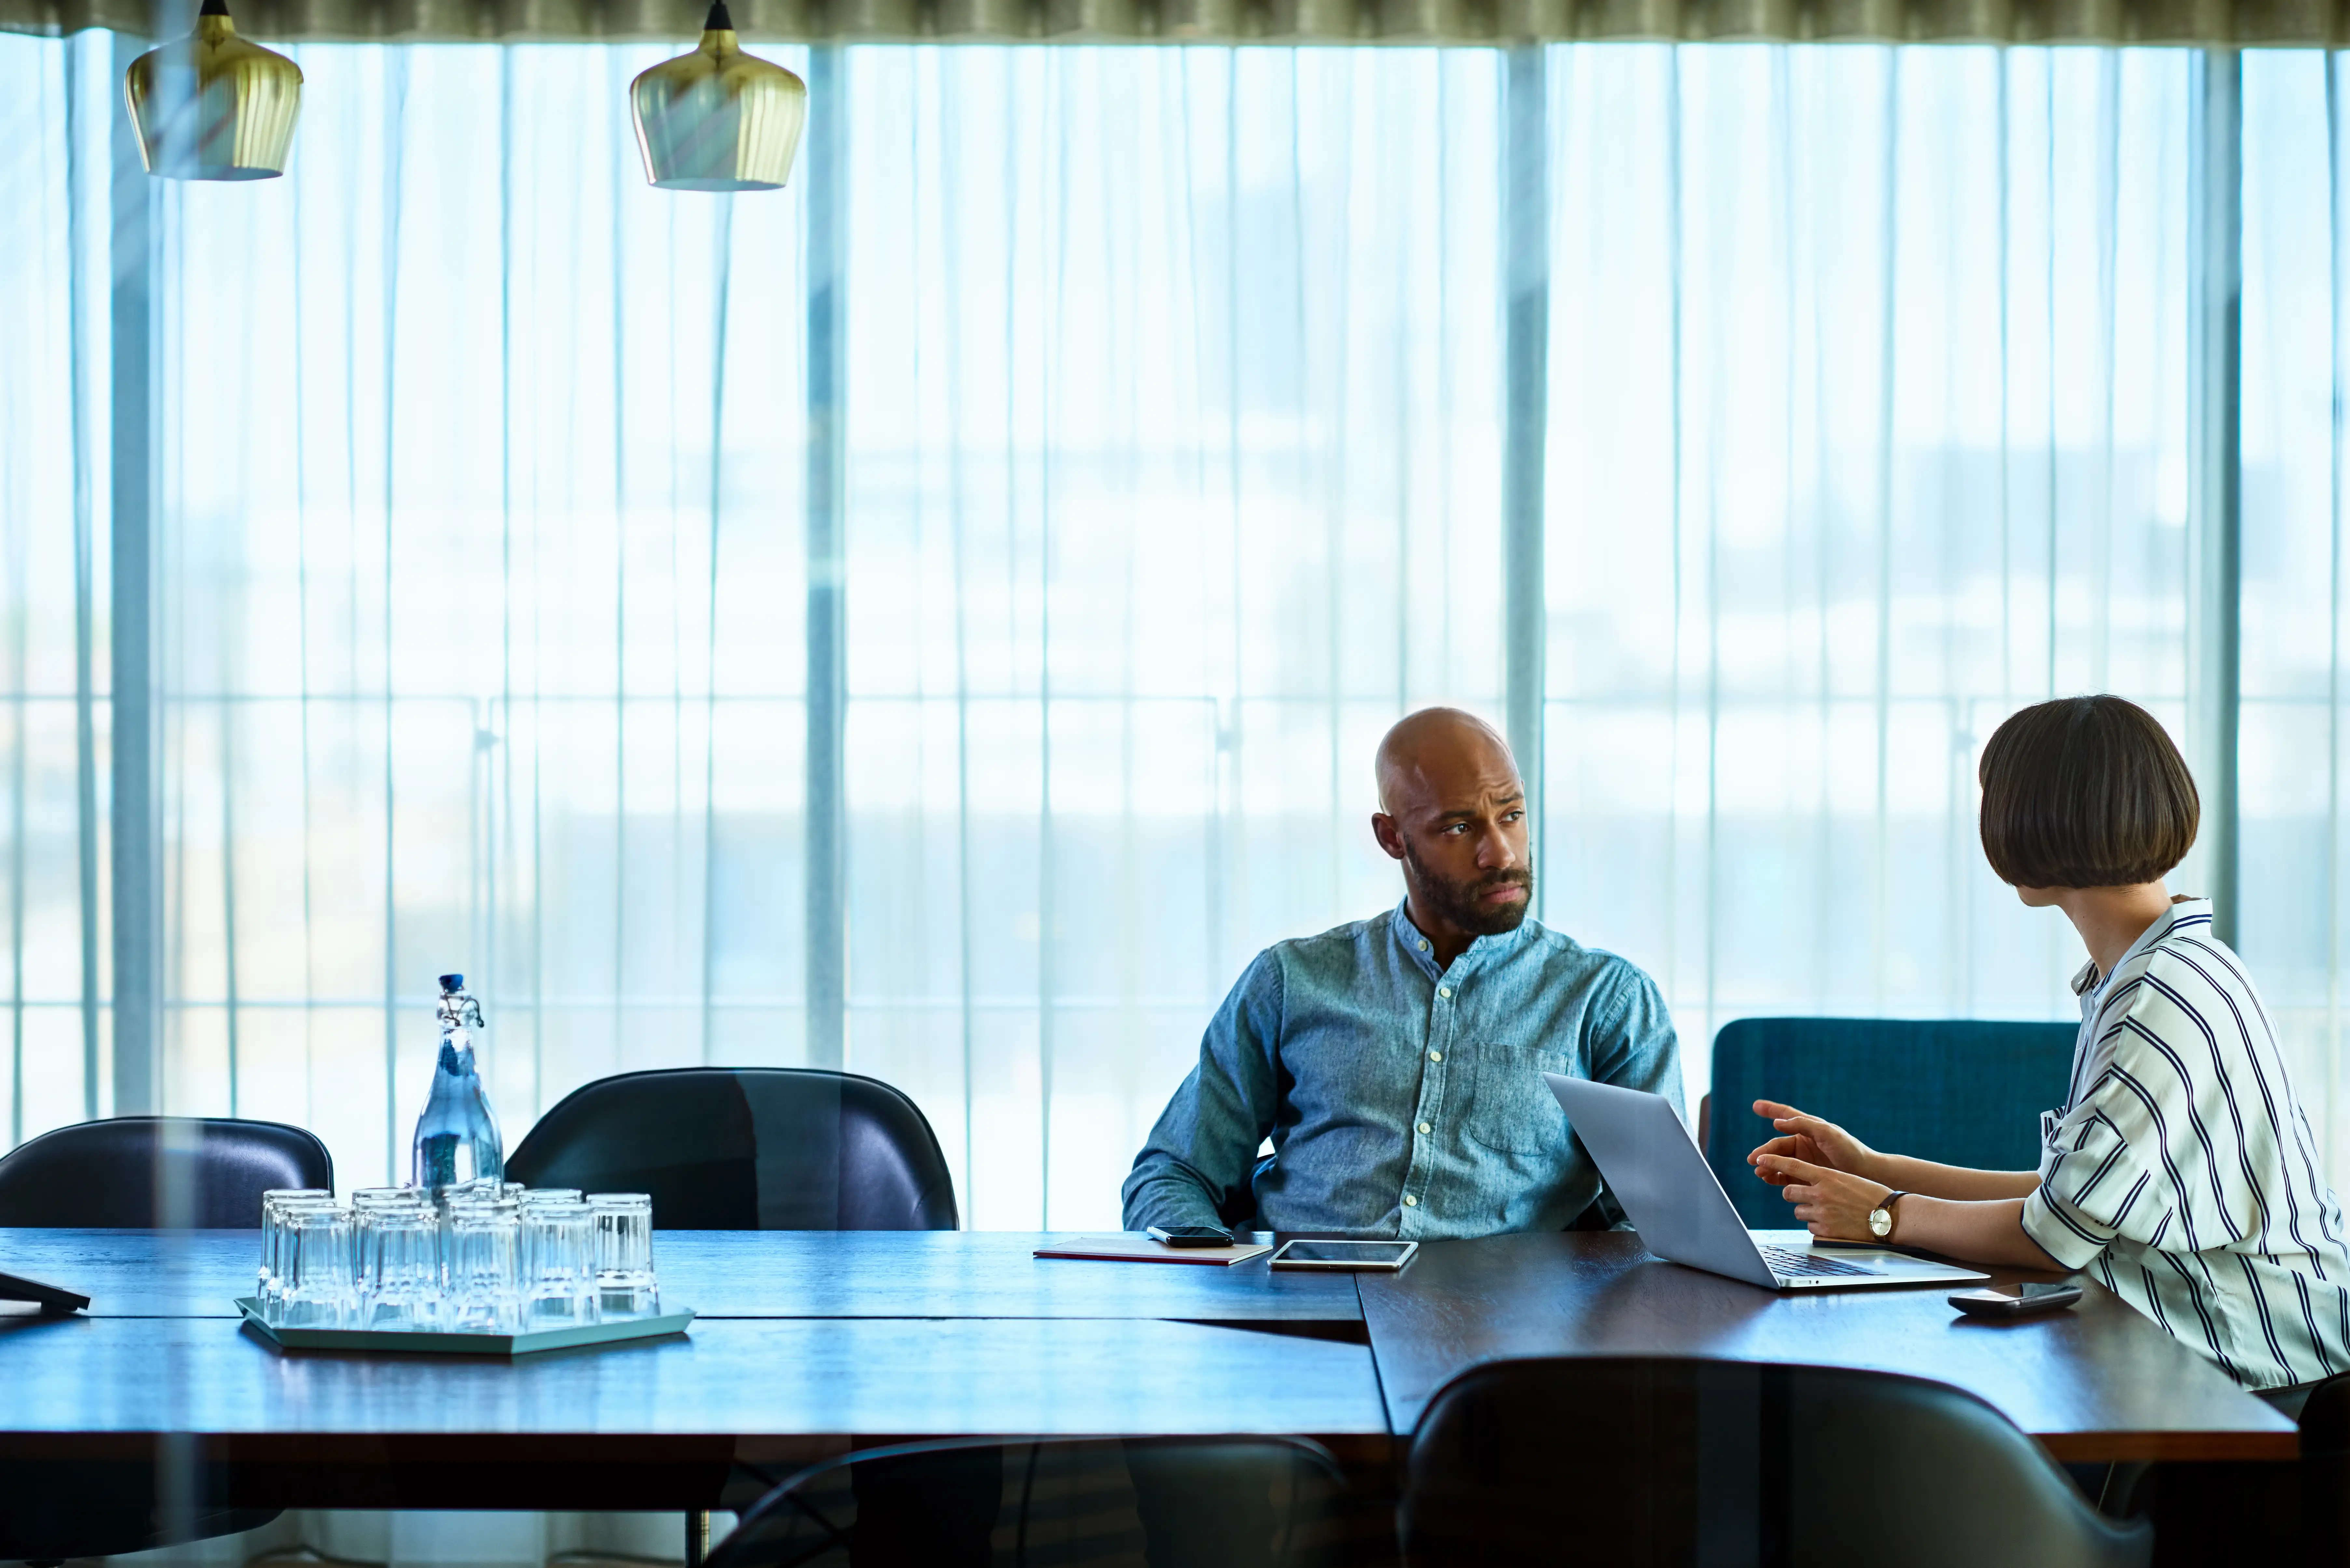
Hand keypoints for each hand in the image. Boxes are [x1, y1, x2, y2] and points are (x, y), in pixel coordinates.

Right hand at [1747, 1101, 1879, 1185]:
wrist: (1866, 1174)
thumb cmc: (1849, 1150)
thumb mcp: (1827, 1133)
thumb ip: (1802, 1125)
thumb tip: (1777, 1123)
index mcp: (1809, 1128)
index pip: (1785, 1116)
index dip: (1770, 1110)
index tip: (1755, 1105)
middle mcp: (1804, 1143)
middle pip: (1777, 1145)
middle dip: (1763, 1152)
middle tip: (1752, 1160)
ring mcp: (1804, 1160)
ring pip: (1779, 1161)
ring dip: (1767, 1165)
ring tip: (1759, 1172)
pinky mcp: (1806, 1175)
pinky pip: (1786, 1176)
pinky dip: (1775, 1177)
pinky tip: (1768, 1179)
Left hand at [1753, 1153, 1891, 1241]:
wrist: (1890, 1217)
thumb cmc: (1872, 1195)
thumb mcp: (1847, 1179)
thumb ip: (1825, 1179)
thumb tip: (1809, 1182)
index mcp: (1827, 1176)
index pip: (1793, 1165)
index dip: (1773, 1161)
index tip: (1759, 1158)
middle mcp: (1821, 1193)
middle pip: (1788, 1191)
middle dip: (1794, 1194)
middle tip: (1808, 1197)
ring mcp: (1821, 1213)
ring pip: (1797, 1211)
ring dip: (1807, 1211)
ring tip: (1829, 1212)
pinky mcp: (1824, 1231)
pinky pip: (1810, 1227)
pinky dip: (1818, 1226)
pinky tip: (1835, 1224)